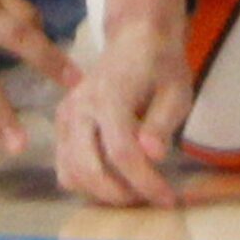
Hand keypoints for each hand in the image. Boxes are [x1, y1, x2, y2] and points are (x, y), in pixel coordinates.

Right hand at [53, 19, 192, 206]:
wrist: (135, 40)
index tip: (170, 199)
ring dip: (101, 192)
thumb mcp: (176, 91)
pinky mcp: (62, 124)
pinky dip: (85, 183)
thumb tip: (153, 155)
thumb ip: (162, 123)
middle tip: (149, 199)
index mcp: (109, 96)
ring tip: (133, 191)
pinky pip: (64, 166)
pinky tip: (112, 181)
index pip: (123, 153)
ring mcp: (66, 116)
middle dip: (121, 194)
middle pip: (89, 168)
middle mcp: (80, 107)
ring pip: (71, 172)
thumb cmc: (160, 66)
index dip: (146, 182)